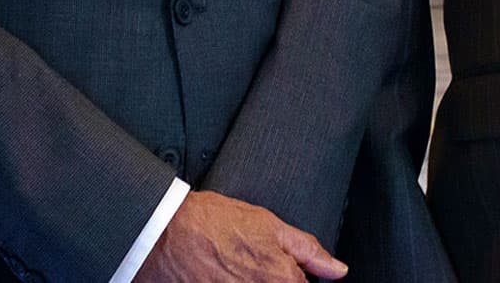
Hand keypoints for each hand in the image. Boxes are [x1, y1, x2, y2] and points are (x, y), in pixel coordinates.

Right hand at [134, 190, 347, 281]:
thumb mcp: (268, 224)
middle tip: (244, 264)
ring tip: (230, 270)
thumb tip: (338, 270)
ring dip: (247, 280)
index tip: (274, 268)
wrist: (161, 233)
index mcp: (283, 281)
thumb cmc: (211, 223)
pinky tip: (219, 275)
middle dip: (267, 278)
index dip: (291, 276)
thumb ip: (308, 250)